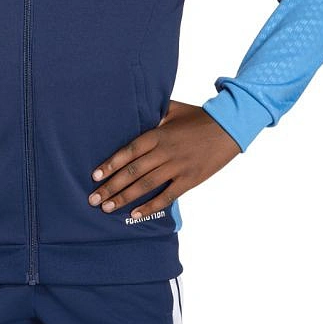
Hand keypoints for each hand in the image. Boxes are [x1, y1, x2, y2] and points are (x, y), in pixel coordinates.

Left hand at [87, 100, 241, 218]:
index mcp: (158, 133)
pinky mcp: (190, 179)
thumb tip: (135, 110)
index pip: (128, 151)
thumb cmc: (198, 117)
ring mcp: (177, 167)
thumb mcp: (173, 109)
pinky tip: (135, 215)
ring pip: (146, 185)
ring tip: (107, 208)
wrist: (229, 127)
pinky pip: (167, 196)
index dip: (110, 164)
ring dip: (125, 198)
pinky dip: (151, 207)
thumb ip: (153, 112)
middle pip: (133, 172)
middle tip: (93, 199)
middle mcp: (165, 151)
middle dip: (111, 187)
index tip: (95, 176)